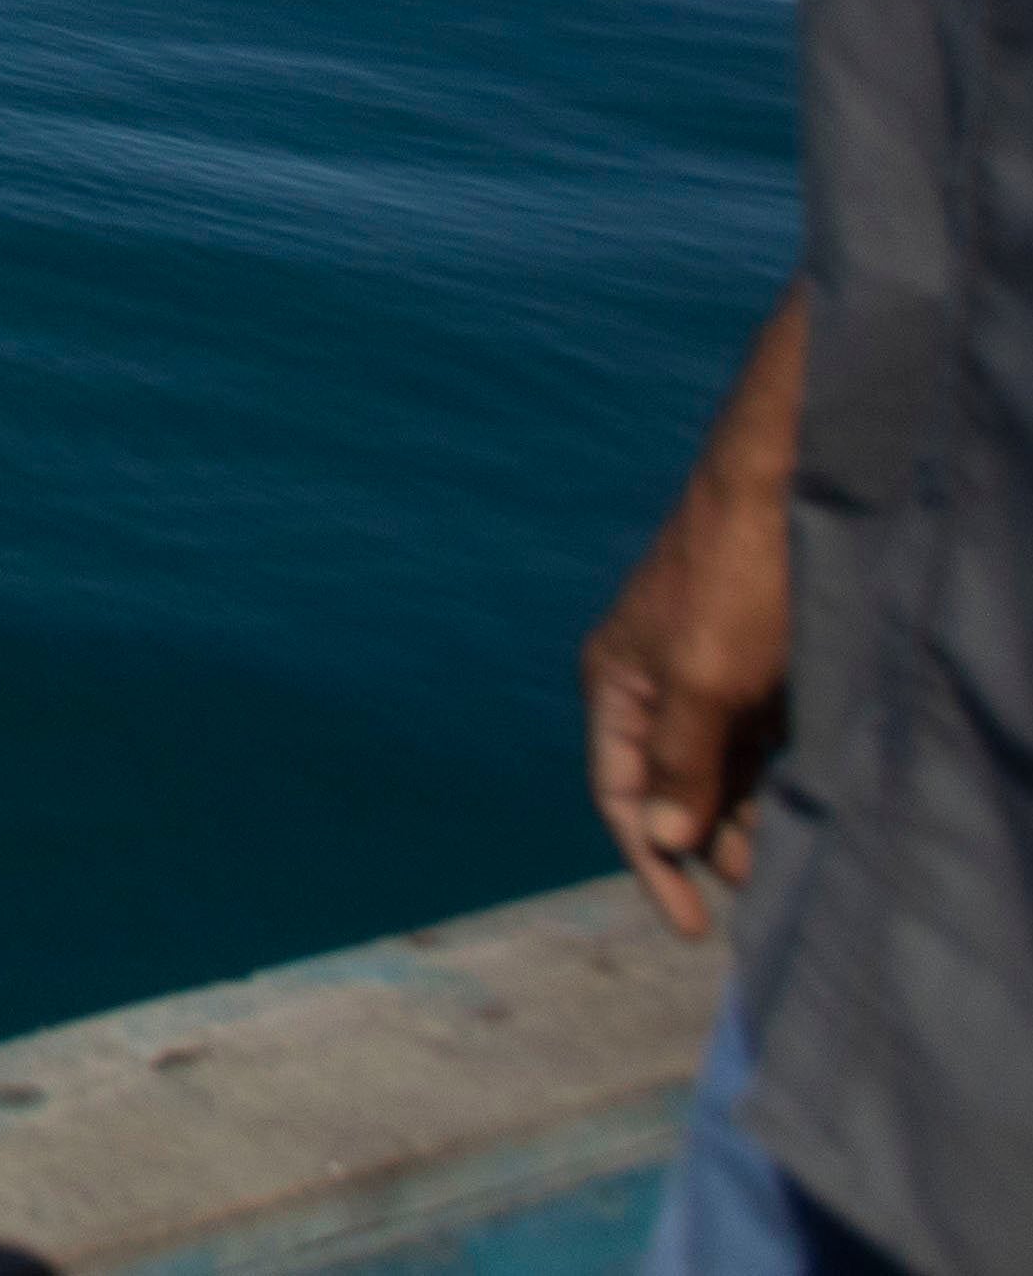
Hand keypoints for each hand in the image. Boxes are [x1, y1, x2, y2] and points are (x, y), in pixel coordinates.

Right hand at [586, 296, 803, 936]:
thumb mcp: (705, 682)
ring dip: (743, 819)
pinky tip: (799, 811)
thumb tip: (668, 841)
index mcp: (617, 683)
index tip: (690, 926)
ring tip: (783, 864)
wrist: (786, 489)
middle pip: (671, 788)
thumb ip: (684, 765)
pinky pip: (755, 743)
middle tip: (757, 893)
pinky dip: (771, 783)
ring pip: (718, 769)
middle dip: (706, 845)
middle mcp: (652, 684)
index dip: (652, 862)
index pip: (622, 795)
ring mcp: (704, 675)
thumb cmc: (733, 582)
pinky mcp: (752, 666)